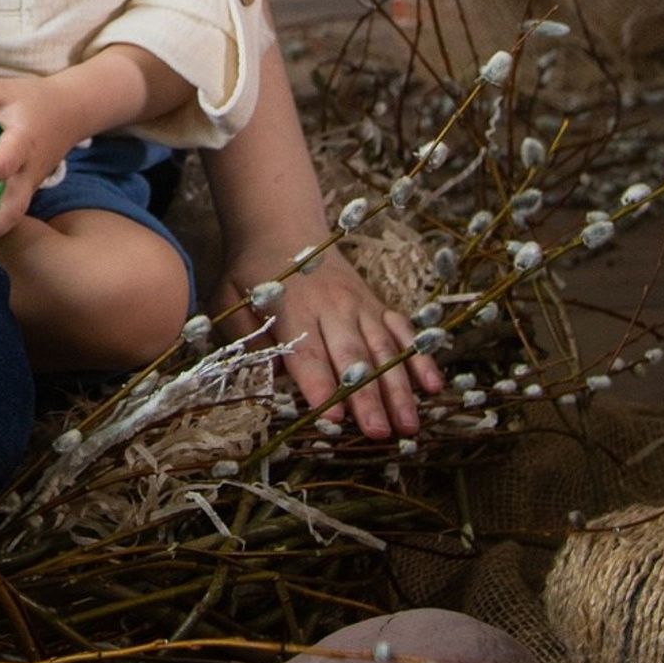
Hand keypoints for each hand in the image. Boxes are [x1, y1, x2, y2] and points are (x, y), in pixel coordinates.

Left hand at [0, 73, 78, 240]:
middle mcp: (28, 172)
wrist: (74, 110)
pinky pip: (12, 207)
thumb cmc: (38, 100)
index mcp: (22, 146)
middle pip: (14, 212)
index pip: (1, 167)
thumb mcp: (5, 89)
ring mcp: (31, 184)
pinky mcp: (28, 187)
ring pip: (14, 215)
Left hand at [212, 244, 443, 438]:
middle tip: (379, 434)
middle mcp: (332, 306)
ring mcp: (360, 304)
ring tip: (408, 426)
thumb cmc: (252, 273)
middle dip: (367, 398)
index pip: (308, 353)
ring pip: (384, 349)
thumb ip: (246, 338)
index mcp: (293, 308)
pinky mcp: (377, 304)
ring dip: (398, 389)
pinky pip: (403, 332)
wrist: (283, 228)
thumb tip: (268, 377)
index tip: (333, 419)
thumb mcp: (229, 299)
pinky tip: (433, 386)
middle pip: (352, 357)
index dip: (321, 386)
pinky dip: (420, 358)